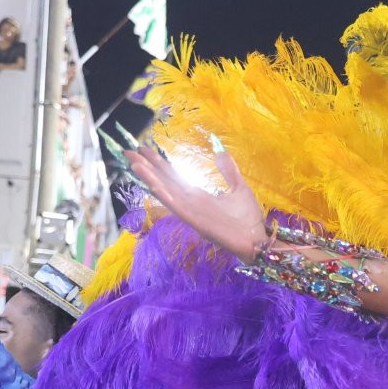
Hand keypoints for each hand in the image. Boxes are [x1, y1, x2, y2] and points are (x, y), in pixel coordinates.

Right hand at [125, 142, 267, 259]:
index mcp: (199, 196)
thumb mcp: (239, 188)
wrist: (259, 240)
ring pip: (166, 193)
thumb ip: (228, 171)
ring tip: (135, 165)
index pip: (173, 176)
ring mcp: (192, 213)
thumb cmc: (249, 218)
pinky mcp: (196, 222)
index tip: (144, 148)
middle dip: (147, 167)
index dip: (159, 163)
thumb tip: (220, 151)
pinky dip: (166, 197)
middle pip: (164, 182)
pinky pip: (178, 208)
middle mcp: (191, 203)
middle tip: (128, 152)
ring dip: (151, 179)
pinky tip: (153, 186)